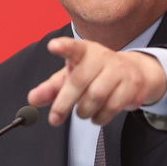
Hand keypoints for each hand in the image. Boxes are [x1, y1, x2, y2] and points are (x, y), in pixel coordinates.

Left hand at [27, 37, 166, 125]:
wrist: (134, 73)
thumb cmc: (95, 73)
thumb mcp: (72, 76)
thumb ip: (51, 88)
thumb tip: (32, 99)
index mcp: (84, 51)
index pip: (73, 47)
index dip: (63, 47)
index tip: (52, 46)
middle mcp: (102, 56)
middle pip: (79, 81)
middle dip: (64, 103)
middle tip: (54, 119)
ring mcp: (119, 69)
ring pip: (95, 97)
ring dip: (84, 112)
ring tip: (82, 112)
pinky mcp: (132, 85)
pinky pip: (112, 107)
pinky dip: (99, 117)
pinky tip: (97, 115)